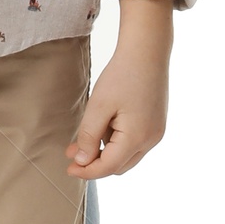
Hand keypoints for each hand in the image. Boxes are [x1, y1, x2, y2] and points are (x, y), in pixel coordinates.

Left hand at [67, 6, 170, 179]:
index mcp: (138, 137)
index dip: (87, 171)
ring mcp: (156, 132)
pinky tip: (103, 124)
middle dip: (95, 163)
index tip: (68, 169)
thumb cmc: (121, 76)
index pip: (109, 167)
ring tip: (84, 135)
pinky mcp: (156, 124)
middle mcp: (151, 140)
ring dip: (105, 151)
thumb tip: (82, 162)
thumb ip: (89, 137)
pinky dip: (116, 141)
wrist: (147, 52)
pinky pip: (133, 142)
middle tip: (71, 153)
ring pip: (126, 155)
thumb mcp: (99, 106)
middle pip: (119, 166)